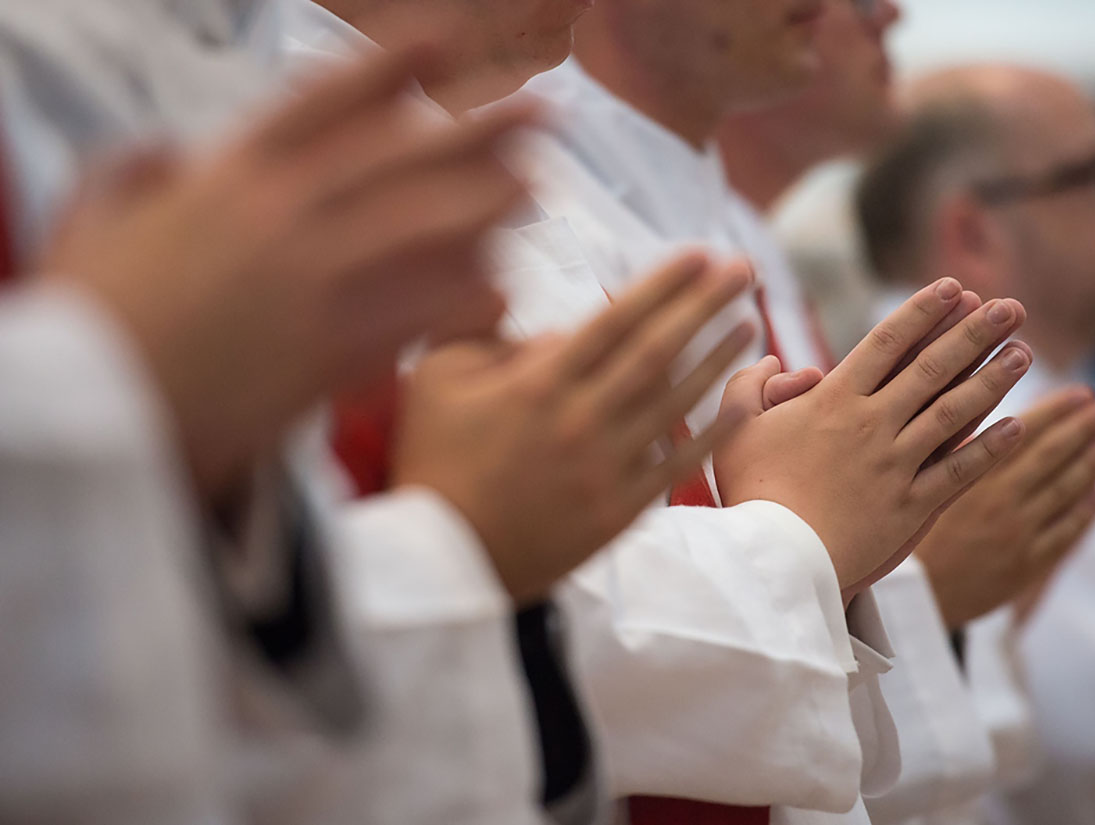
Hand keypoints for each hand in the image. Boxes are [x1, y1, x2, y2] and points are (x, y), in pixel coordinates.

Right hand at [40, 45, 532, 499]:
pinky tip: (501, 292)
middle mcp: (278, 218)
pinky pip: (414, 317)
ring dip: (486, 209)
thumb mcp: (93, 226)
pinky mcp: (326, 355)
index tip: (449, 41)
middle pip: (400, 159)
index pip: (324, 102)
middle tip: (546, 115)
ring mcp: (308, 285)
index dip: (393, 66)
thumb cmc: (89, 323)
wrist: (90, 419)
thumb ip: (134, 175)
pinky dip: (459, 303)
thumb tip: (168, 154)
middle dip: (481, 131)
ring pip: (420, 232)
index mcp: (226, 178)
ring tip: (537, 193)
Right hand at [396, 253, 754, 602]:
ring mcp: (605, 467)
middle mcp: (581, 419)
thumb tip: (548, 321)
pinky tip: (740, 405)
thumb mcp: (433, 378)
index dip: (662, 284)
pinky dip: (713, 434)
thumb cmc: (434, 461)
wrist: (447, 561)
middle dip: (705, 305)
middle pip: (657, 351)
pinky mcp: (619, 510)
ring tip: (749, 324)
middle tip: (744, 271)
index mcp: (538, 383)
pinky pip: (678, 465)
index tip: (699, 254)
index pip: (614, 319)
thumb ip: (478, 329)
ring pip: (675, 403)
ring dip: (717, 360)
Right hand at [716, 278, 1030, 600]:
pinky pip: (958, 471)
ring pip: (954, 413)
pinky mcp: (910, 506)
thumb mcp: (734, 427)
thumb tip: (773, 361)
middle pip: (932, 368)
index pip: (887, 342)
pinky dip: (990, 448)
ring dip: (992, 380)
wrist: (774, 557)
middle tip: (1010, 307)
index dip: (923, 311)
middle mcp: (872, 424)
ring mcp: (896, 464)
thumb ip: (749, 385)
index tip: (954, 287)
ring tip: (1024, 353)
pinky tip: (1016, 426)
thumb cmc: (750, 491)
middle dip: (974, 333)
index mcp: (832, 400)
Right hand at [918, 387, 1094, 628]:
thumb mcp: (919, 481)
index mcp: (969, 476)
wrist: (910, 594)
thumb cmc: (908, 532)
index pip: (1022, 432)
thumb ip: (953, 447)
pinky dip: (1085, 511)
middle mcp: (998, 502)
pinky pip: (1066, 533)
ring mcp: (1017, 534)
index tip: (1081, 391)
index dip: (1055, 410)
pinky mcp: (1026, 565)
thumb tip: (987, 413)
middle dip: (1085, 428)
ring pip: (1066, 491)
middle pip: (1051, 457)